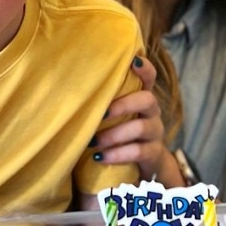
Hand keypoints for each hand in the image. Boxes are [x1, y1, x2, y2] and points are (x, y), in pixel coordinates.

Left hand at [93, 56, 180, 183]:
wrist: (146, 164)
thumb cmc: (123, 132)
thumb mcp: (117, 116)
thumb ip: (105, 101)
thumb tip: (70, 88)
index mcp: (143, 98)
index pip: (150, 77)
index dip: (145, 68)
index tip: (133, 62)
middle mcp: (152, 112)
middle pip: (147, 100)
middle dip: (123, 105)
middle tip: (101, 114)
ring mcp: (155, 133)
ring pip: (141, 127)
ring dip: (114, 134)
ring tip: (93, 141)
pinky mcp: (153, 153)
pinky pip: (138, 151)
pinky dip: (117, 154)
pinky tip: (99, 157)